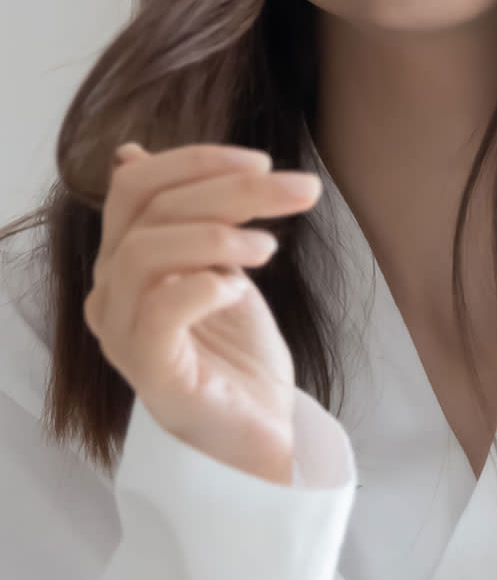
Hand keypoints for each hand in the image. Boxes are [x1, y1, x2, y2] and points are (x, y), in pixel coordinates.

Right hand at [84, 142, 322, 482]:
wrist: (262, 426)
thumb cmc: (238, 347)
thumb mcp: (219, 262)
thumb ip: (188, 215)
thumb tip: (129, 153)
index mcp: (123, 262)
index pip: (136, 186)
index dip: (197, 161)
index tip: (263, 161)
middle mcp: (111, 294)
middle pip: (151, 210)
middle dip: (233, 189)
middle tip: (301, 189)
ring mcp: (124, 336)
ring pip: (148, 251)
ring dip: (220, 234)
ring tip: (270, 246)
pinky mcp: (151, 373)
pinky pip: (161, 309)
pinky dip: (207, 284)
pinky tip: (241, 288)